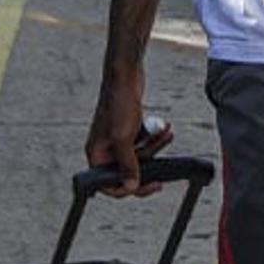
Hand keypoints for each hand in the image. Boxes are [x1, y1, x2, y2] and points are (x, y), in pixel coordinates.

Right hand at [85, 71, 169, 197]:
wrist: (126, 75)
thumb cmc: (118, 102)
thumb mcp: (124, 138)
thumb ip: (127, 164)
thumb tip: (131, 185)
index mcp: (97, 153)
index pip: (107, 183)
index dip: (126, 188)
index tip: (145, 187)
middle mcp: (105, 148)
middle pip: (126, 171)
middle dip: (146, 168)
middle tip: (161, 177)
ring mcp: (116, 138)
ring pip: (138, 156)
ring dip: (155, 149)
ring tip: (167, 135)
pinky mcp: (127, 129)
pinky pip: (142, 142)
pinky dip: (154, 137)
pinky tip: (164, 128)